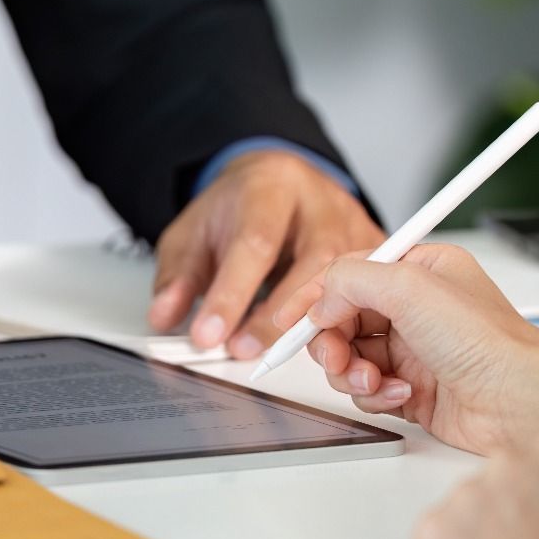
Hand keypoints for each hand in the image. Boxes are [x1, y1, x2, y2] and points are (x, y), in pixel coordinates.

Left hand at [148, 150, 382, 358]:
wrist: (273, 184)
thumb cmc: (235, 209)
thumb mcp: (192, 234)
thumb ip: (177, 275)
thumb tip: (165, 315)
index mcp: (271, 187)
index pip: (254, 243)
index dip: (231, 294)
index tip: (207, 334)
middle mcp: (320, 202)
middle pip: (314, 262)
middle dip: (276, 316)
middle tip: (242, 349)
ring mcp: (354, 225)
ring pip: (350, 280)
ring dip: (315, 325)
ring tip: (276, 354)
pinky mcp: (373, 249)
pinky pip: (369, 291)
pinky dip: (344, 322)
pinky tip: (318, 344)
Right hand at [274, 244, 538, 454]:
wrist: (519, 400)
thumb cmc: (487, 342)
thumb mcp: (408, 286)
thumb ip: (349, 280)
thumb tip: (318, 302)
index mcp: (417, 271)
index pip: (347, 275)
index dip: (313, 297)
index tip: (288, 319)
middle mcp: (413, 308)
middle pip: (340, 320)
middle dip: (330, 342)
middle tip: (334, 357)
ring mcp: (410, 349)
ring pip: (348, 358)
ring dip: (351, 373)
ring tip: (371, 380)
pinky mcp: (410, 387)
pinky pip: (366, 389)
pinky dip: (376, 394)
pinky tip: (402, 394)